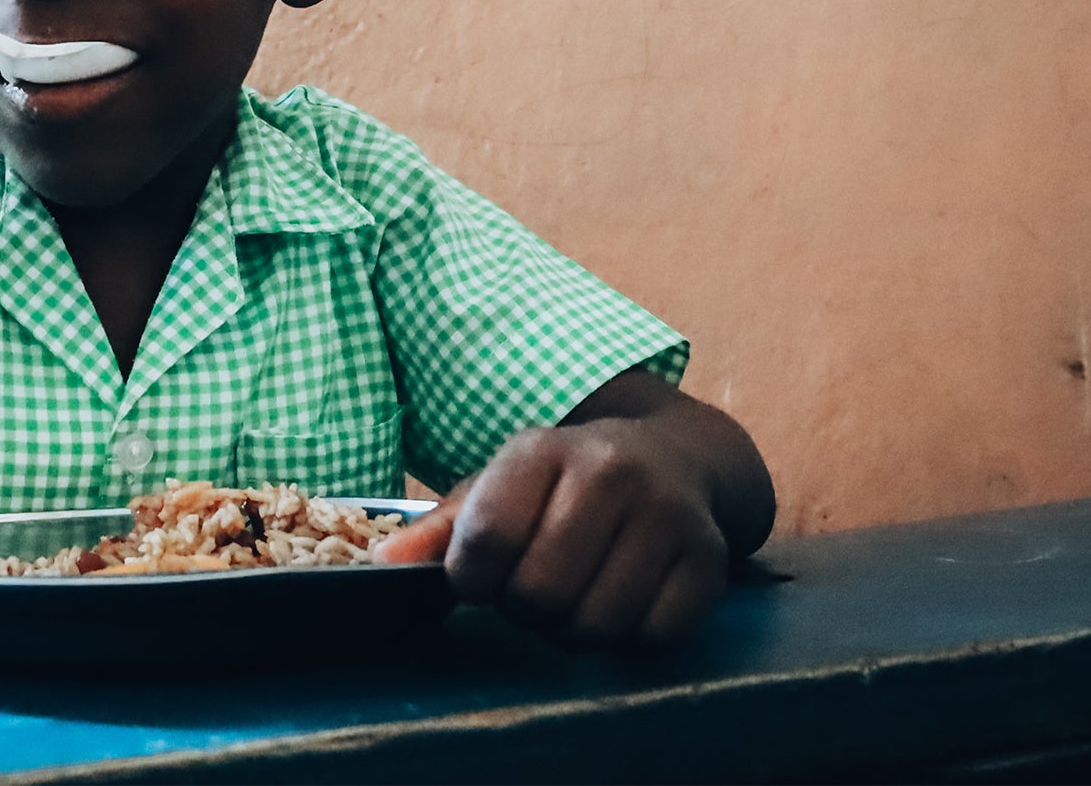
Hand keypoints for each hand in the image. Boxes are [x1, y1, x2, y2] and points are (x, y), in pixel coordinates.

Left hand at [376, 418, 729, 647]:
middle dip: (524, 609)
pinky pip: (652, 637)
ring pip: (595, 623)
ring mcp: (665, 514)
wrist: (674, 457)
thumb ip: (442, 529)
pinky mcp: (708, 558)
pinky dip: (627, 640)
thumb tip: (382, 562)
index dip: (471, 579)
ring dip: (572, 632)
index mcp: (542, 450)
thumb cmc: (565, 485)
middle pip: (539, 591)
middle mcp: (608, 473)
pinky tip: (619, 605)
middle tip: (532, 592)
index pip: (487, 538)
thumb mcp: (500, 487)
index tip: (479, 579)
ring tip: (574, 598)